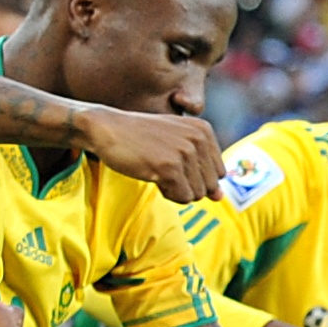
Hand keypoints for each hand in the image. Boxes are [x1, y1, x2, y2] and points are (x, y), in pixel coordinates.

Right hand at [75, 107, 223, 202]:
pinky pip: (182, 197)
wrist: (107, 128)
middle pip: (209, 186)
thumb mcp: (175, 145)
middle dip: (187, 185)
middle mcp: (199, 139)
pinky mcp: (169, 167)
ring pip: (196, 194)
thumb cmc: (139, 138)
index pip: (219, 173)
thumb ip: (201, 170)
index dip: (195, 176)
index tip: (173, 163)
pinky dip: (168, 194)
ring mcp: (185, 153)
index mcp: (204, 131)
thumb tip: (220, 198)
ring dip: (176, 190)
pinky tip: (153, 176)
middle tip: (163, 168)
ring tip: (157, 170)